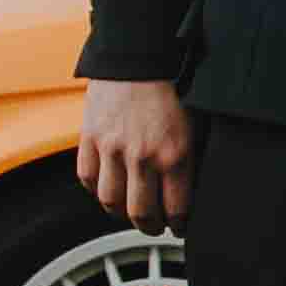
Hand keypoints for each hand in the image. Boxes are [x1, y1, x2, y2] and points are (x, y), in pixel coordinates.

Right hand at [76, 78, 194, 228]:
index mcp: (176, 155)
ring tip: (129, 211)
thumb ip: (192, 158)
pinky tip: (108, 188)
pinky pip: (88, 178)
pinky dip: (96, 189)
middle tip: (154, 226)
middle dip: (150, 226)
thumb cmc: (175, 88)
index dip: (179, 225)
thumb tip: (193, 189)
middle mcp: (142, 157)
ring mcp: (112, 149)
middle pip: (141, 214)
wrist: (138, 57)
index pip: (176, 210)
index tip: (179, 227)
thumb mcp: (197, 125)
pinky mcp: (89, 138)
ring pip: (110, 201)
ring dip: (120, 213)